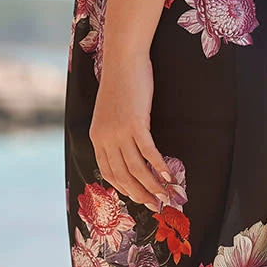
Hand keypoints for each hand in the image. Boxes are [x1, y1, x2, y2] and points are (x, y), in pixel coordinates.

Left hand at [89, 50, 172, 209]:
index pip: (109, 173)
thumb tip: (125, 149)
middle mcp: (105, 138)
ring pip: (136, 168)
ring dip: (152, 186)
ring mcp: (119, 132)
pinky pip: (149, 153)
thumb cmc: (120, 84)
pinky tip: (169, 176)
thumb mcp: (109, 112)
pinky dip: (160, 167)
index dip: (124, 189)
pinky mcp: (136, 124)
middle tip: (155, 205)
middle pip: (123, 176)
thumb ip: (112, 132)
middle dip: (140, 194)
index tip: (138, 198)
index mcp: (96, 137)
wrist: (123, 61)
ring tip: (166, 196)